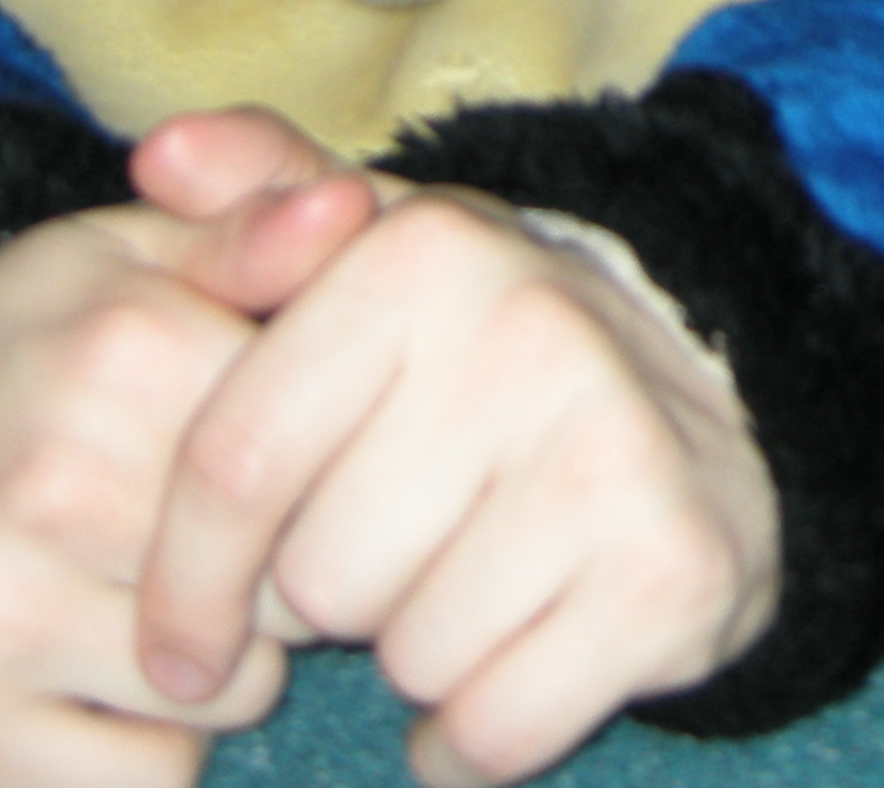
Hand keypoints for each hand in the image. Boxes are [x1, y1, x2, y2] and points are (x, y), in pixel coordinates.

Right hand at [0, 167, 384, 787]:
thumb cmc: (12, 347)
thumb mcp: (124, 258)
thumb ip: (253, 233)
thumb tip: (353, 210)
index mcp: (120, 354)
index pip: (327, 457)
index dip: (335, 470)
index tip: (299, 460)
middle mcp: (55, 488)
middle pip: (289, 586)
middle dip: (283, 574)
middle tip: (224, 540)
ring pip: (228, 696)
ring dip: (222, 668)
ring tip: (158, 597)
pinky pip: (145, 779)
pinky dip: (148, 747)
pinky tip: (106, 676)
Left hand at [132, 117, 780, 787]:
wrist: (723, 413)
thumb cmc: (491, 351)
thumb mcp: (385, 253)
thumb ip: (261, 202)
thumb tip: (160, 154)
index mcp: (425, 253)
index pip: (235, 461)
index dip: (186, 576)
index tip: (182, 641)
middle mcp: (523, 334)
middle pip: (319, 578)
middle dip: (340, 595)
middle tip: (406, 545)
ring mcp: (610, 453)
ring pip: (409, 655)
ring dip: (419, 654)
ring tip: (471, 581)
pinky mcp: (670, 573)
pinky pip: (494, 728)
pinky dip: (479, 735)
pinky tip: (513, 661)